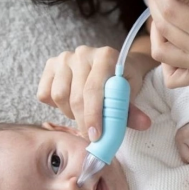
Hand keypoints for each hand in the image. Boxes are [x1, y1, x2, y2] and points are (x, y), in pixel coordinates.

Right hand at [37, 46, 151, 139]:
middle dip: (82, 122)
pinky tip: (70, 105)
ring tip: (84, 115)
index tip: (95, 136)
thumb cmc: (124, 80)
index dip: (93, 116)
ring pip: (58, 96)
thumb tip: (144, 124)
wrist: (115, 65)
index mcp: (105, 56)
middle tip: (90, 137)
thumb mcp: (131, 93)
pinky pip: (45, 93)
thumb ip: (131, 110)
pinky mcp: (51, 64)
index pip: (93, 90)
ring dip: (70, 114)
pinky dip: (56, 106)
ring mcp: (65, 57)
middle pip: (75, 96)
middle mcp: (83, 53)